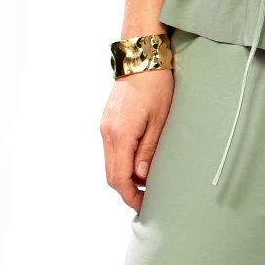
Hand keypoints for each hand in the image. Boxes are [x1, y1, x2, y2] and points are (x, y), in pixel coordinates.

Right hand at [100, 68, 175, 211]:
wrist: (141, 59)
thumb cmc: (156, 86)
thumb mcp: (160, 121)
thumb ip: (148, 151)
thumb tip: (140, 177)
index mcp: (120, 134)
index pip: (120, 177)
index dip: (130, 196)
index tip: (143, 205)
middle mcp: (107, 133)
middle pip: (111, 174)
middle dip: (127, 191)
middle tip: (146, 200)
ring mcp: (105, 127)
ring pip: (110, 164)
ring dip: (125, 177)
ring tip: (147, 183)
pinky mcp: (107, 122)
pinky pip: (111, 151)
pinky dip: (123, 163)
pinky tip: (139, 163)